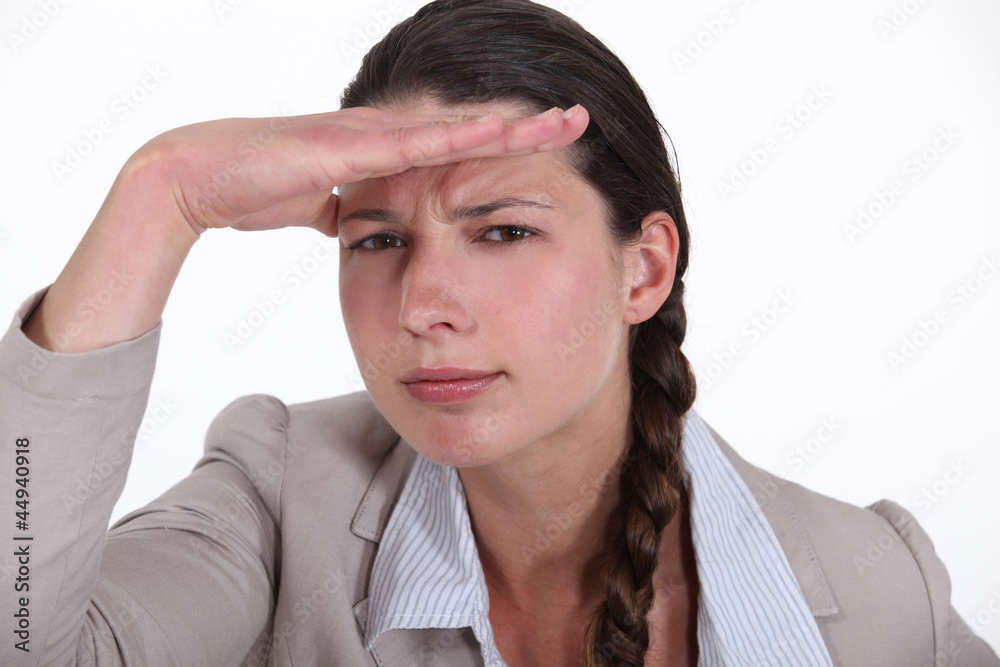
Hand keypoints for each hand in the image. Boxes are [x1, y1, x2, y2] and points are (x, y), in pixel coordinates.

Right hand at [132, 105, 588, 236]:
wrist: (196, 177)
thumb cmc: (249, 188)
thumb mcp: (313, 206)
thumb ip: (341, 208)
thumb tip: (355, 221)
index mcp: (380, 153)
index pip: (456, 147)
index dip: (503, 144)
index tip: (547, 149)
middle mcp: (385, 135)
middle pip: (471, 128)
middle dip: (527, 126)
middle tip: (580, 120)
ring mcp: (371, 136)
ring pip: (457, 126)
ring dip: (512, 124)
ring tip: (564, 120)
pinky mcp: (352, 146)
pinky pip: (417, 140)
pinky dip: (461, 135)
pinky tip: (502, 129)